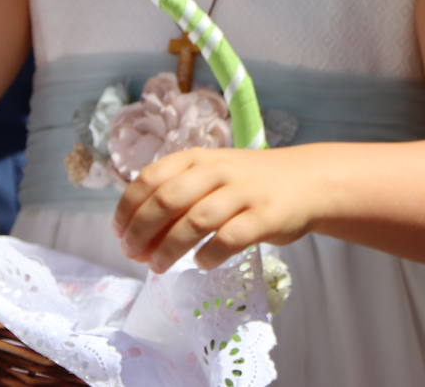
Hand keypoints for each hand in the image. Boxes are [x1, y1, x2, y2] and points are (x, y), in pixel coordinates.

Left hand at [112, 147, 318, 272]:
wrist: (306, 181)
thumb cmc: (247, 183)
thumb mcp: (210, 175)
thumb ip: (178, 194)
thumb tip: (136, 230)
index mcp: (196, 158)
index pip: (150, 178)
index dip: (128, 208)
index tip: (118, 233)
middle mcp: (217, 171)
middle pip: (167, 200)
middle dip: (142, 230)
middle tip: (132, 254)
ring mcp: (242, 193)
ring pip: (195, 221)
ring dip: (169, 248)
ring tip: (156, 266)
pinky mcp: (265, 217)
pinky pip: (230, 238)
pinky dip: (209, 254)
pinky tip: (200, 263)